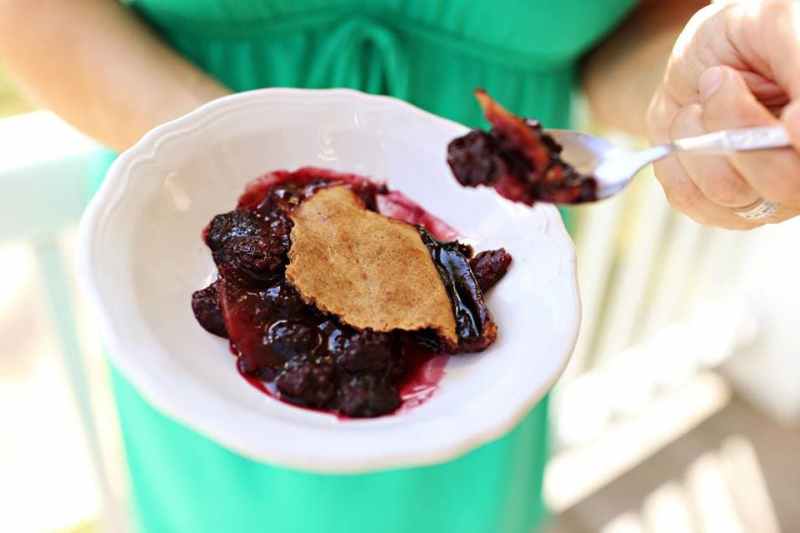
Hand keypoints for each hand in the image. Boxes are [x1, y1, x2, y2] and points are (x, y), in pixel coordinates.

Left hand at [647, 0, 799, 228]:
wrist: (705, 53)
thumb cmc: (751, 35)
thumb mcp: (777, 23)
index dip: (798, 139)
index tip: (786, 118)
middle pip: (780, 182)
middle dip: (737, 123)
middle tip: (720, 78)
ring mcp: (760, 195)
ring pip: (728, 191)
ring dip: (698, 136)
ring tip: (703, 99)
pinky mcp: (714, 205)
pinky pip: (688, 198)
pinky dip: (675, 157)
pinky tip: (689, 127)